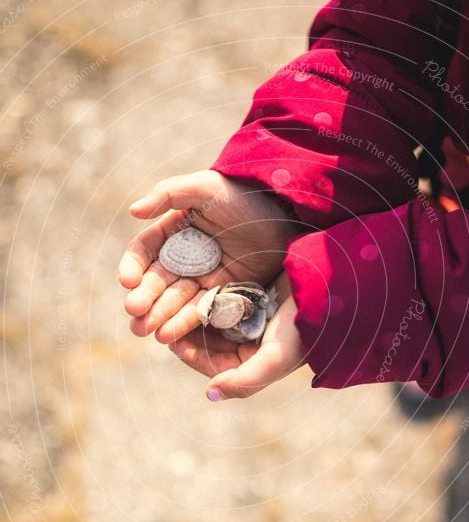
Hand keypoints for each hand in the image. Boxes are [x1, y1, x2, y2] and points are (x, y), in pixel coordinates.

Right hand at [118, 170, 297, 343]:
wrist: (286, 214)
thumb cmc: (244, 195)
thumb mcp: (206, 186)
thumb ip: (169, 193)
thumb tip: (133, 210)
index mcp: (174, 230)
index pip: (145, 252)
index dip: (134, 266)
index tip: (128, 281)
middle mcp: (184, 256)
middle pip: (157, 280)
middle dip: (143, 298)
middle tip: (134, 313)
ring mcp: (203, 277)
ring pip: (175, 300)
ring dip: (158, 316)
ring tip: (145, 331)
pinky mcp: (223, 293)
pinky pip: (200, 311)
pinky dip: (183, 323)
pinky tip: (168, 335)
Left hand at [169, 272, 305, 398]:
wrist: (327, 292)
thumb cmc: (302, 330)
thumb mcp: (275, 359)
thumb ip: (245, 381)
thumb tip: (210, 394)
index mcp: (256, 365)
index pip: (214, 367)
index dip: (191, 356)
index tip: (173, 342)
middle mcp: (251, 345)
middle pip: (210, 343)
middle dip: (188, 334)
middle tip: (165, 321)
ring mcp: (251, 319)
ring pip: (212, 320)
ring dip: (194, 314)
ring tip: (173, 303)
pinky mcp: (251, 295)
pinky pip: (222, 298)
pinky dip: (208, 295)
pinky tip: (192, 286)